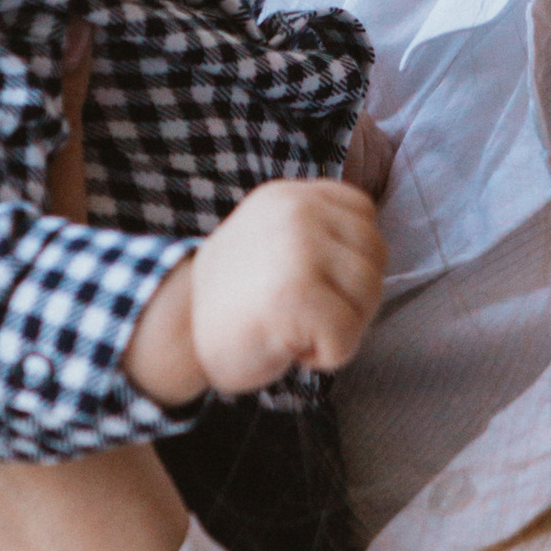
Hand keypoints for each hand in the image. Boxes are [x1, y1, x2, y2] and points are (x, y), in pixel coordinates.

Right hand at [127, 178, 384, 405]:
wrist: (176, 332)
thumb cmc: (235, 300)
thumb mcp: (275, 240)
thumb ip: (319, 232)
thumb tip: (372, 253)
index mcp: (292, 195)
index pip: (363, 213)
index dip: (351, 257)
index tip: (313, 280)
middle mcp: (298, 211)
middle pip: (374, 254)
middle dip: (352, 296)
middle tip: (304, 313)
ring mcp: (299, 249)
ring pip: (368, 293)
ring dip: (341, 327)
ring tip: (296, 327)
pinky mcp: (297, 294)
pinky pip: (346, 335)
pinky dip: (326, 355)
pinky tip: (290, 346)